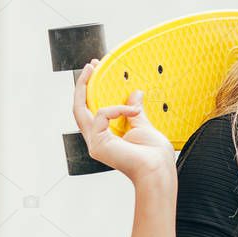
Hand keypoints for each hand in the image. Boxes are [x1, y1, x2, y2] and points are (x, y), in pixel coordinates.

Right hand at [72, 58, 174, 182]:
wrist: (157, 171)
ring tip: (93, 69)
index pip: (92, 111)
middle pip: (79, 108)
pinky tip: (132, 110)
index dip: (91, 92)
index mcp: (106, 137)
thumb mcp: (144, 127)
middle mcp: (96, 140)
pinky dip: (117, 109)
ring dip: (85, 87)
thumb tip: (136, 94)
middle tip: (91, 66)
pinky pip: (101, 115)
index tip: (97, 72)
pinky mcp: (98, 143)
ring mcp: (95, 143)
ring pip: (80, 110)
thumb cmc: (154, 156)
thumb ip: (135, 112)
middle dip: (83, 86)